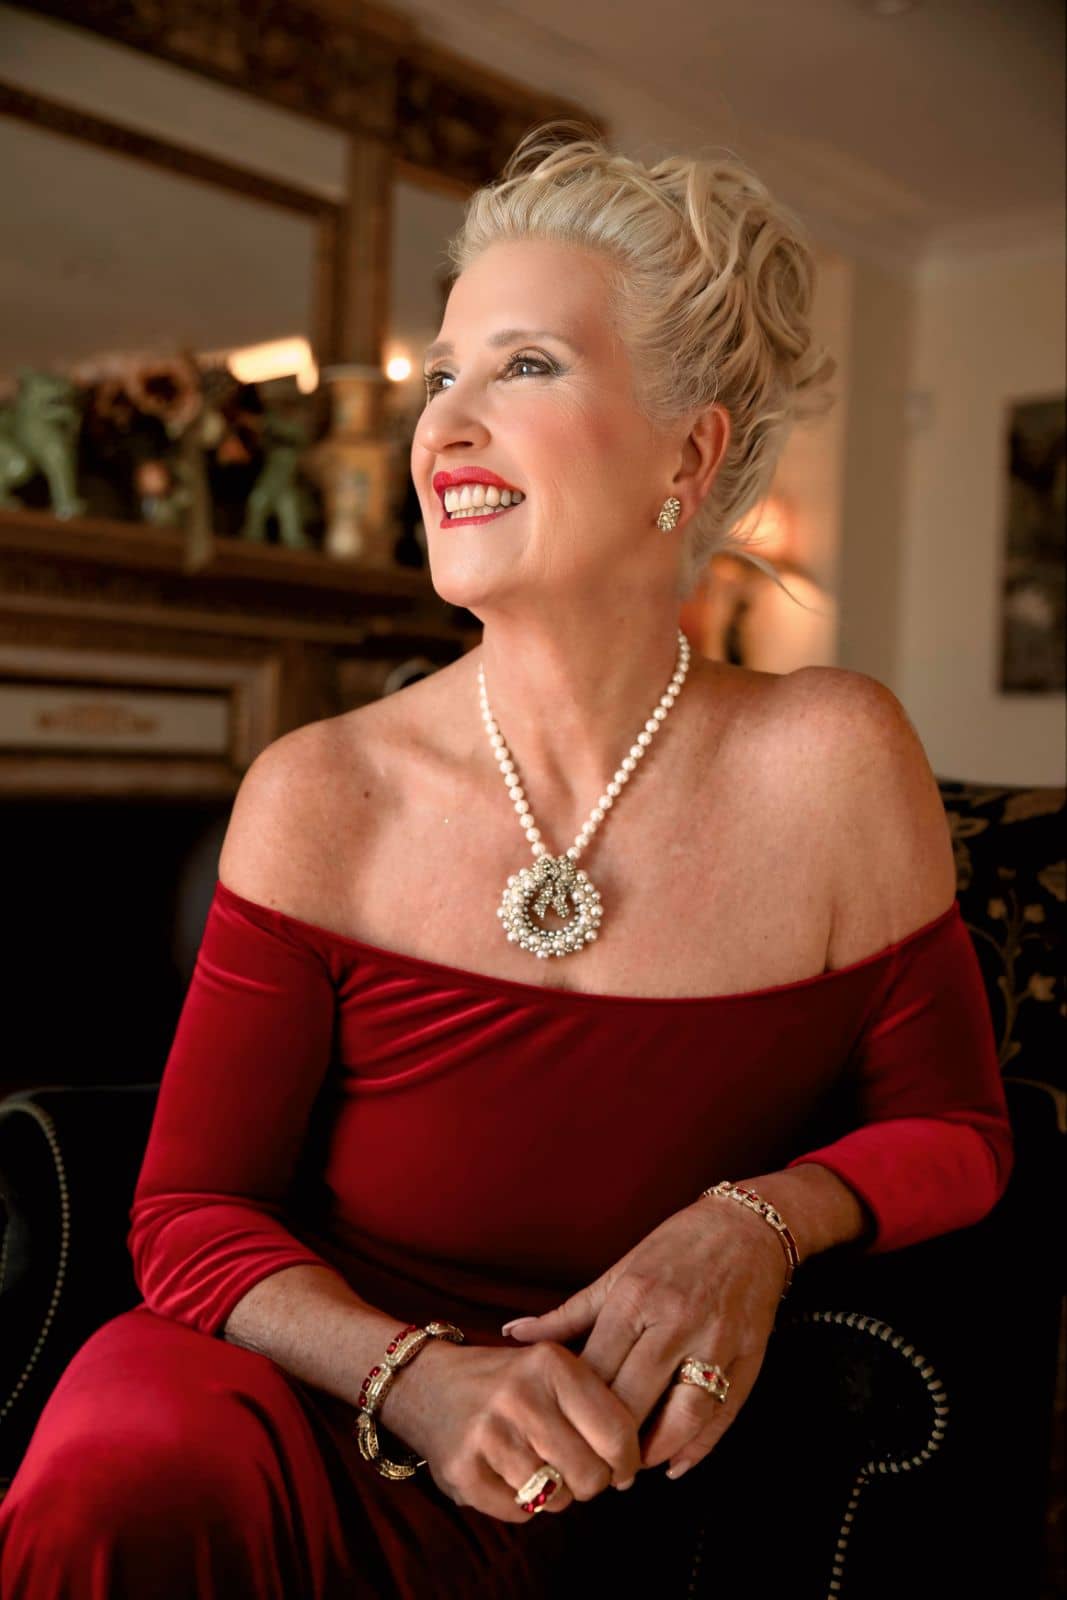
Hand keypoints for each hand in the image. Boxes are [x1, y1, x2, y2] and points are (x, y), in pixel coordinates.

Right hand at [381, 1339, 642, 1522]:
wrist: (425, 1382)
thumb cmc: (505, 1381)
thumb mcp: (550, 1365)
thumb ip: (594, 1400)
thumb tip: (634, 1459)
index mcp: (552, 1363)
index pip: (618, 1432)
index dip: (627, 1460)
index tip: (622, 1467)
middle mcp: (521, 1395)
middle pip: (592, 1474)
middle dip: (592, 1482)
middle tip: (579, 1472)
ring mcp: (490, 1433)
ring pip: (558, 1498)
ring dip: (556, 1495)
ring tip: (541, 1469)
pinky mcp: (464, 1470)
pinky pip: (519, 1513)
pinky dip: (521, 1505)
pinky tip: (509, 1476)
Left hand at [501, 1199, 787, 1479]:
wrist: (747, 1228)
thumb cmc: (675, 1247)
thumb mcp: (619, 1272)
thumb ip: (569, 1314)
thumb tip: (514, 1333)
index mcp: (636, 1296)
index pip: (598, 1370)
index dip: (575, 1410)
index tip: (561, 1433)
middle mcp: (675, 1321)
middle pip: (635, 1398)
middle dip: (610, 1442)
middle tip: (591, 1466)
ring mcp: (715, 1342)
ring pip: (681, 1416)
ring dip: (654, 1452)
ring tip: (631, 1468)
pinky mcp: (748, 1358)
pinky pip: (721, 1416)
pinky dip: (697, 1448)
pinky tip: (675, 1464)